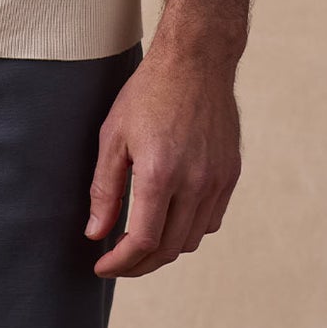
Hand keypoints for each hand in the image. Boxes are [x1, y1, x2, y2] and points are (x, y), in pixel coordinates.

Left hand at [83, 45, 242, 277]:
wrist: (195, 61)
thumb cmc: (148, 93)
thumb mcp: (114, 136)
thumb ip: (104, 189)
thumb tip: (95, 233)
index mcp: (160, 173)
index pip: (143, 241)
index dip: (121, 262)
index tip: (102, 266)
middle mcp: (194, 183)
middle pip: (169, 248)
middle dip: (139, 264)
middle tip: (117, 261)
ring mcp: (217, 181)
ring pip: (192, 239)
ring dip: (165, 248)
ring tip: (140, 241)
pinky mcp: (231, 174)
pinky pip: (211, 220)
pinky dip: (189, 229)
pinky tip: (170, 218)